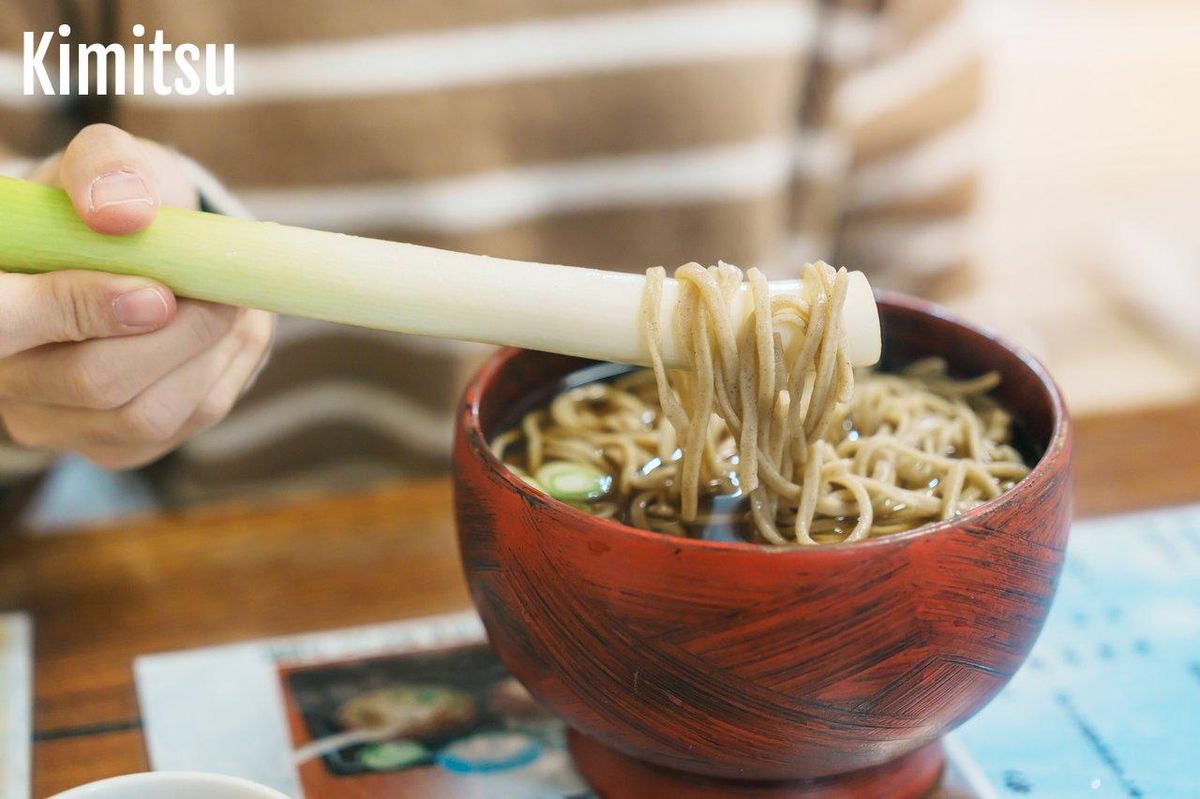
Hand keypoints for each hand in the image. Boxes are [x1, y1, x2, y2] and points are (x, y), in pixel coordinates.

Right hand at [0, 124, 273, 468]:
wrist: (136, 250)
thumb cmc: (109, 204)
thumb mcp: (106, 162)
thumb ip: (104, 168)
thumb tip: (123, 213)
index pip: (3, 323)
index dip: (80, 311)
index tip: (159, 293)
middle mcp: (6, 374)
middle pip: (94, 381)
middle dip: (180, 334)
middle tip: (223, 292)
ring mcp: (56, 421)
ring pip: (147, 414)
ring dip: (209, 354)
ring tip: (229, 303)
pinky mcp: (114, 446)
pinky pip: (186, 423)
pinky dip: (224, 371)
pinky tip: (229, 332)